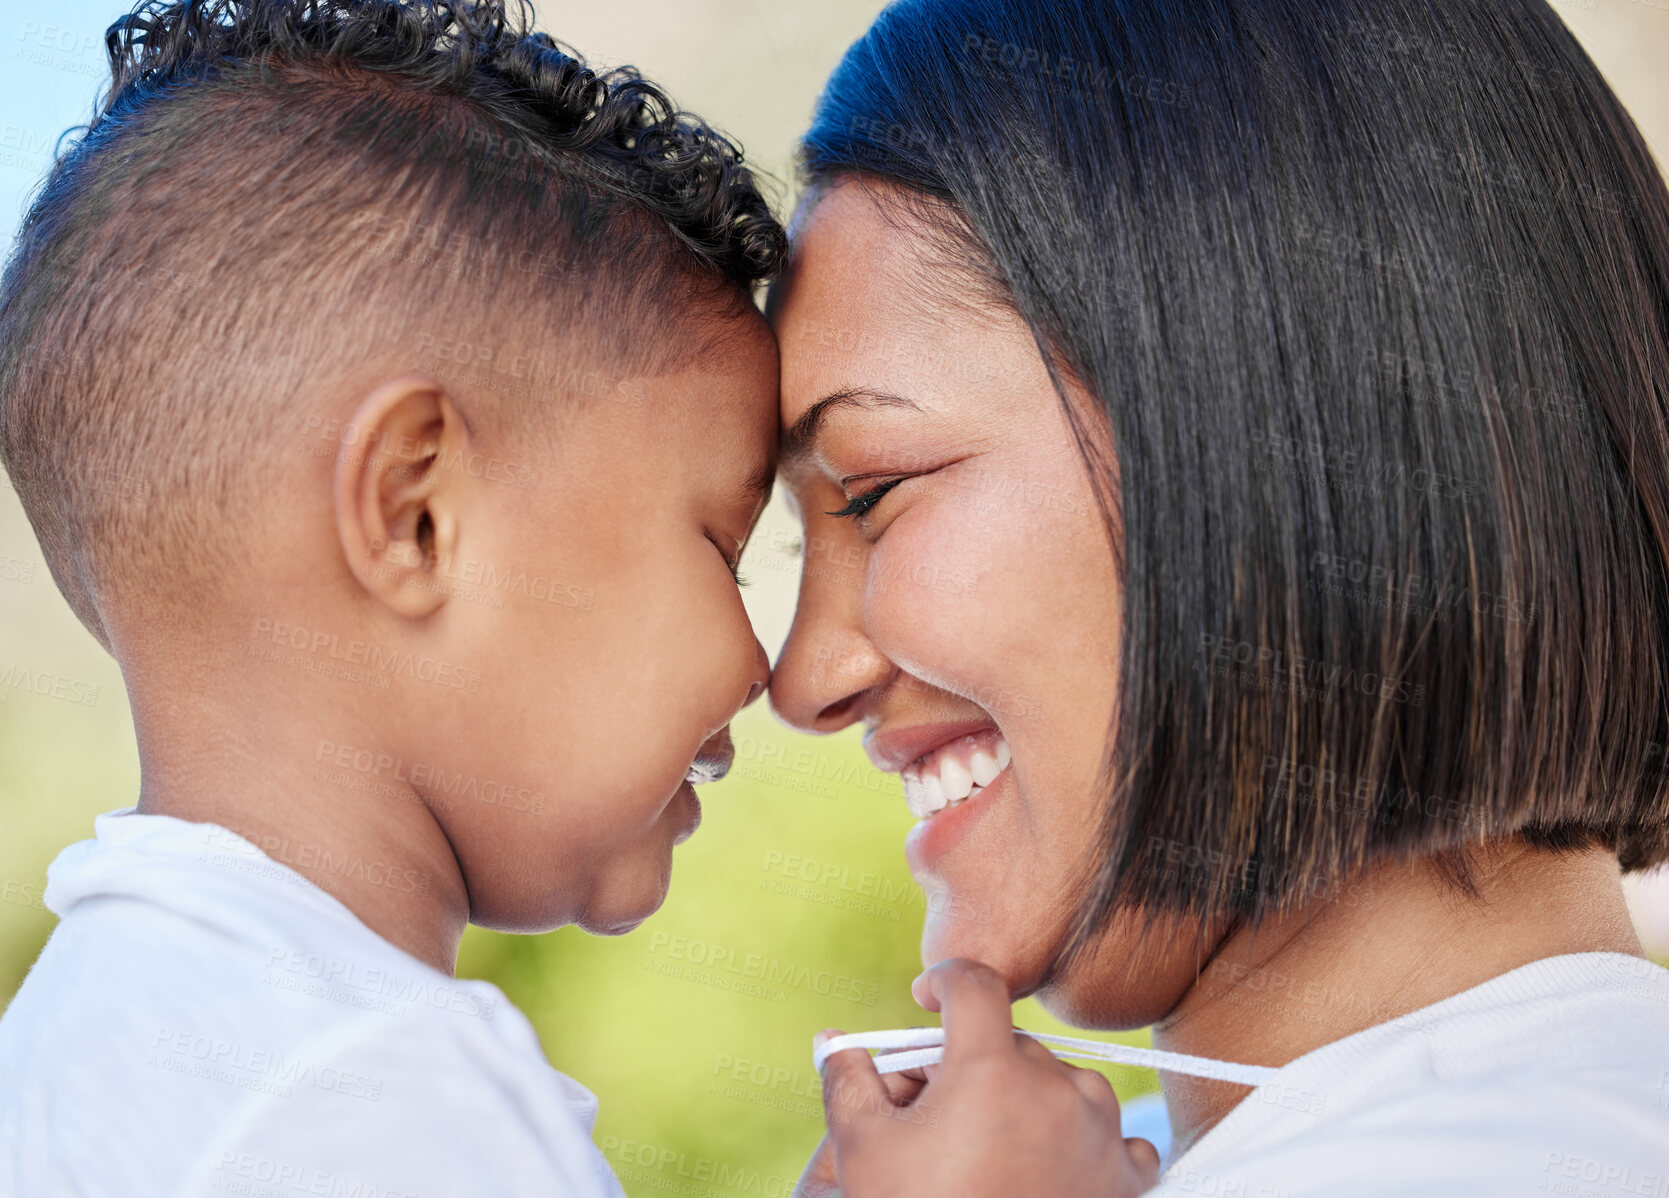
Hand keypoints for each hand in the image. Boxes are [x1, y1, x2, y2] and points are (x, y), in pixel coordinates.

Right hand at [803, 959, 1160, 1197]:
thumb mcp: (865, 1149)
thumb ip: (848, 1079)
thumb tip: (834, 1040)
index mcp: (990, 1067)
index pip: (974, 983)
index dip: (946, 980)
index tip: (930, 996)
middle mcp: (1055, 1087)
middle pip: (1010, 1044)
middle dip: (973, 1064)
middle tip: (939, 1113)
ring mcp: (1100, 1132)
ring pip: (1061, 1084)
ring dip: (1031, 1100)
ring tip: (992, 1151)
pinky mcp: (1127, 1177)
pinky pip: (1112, 1136)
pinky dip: (1082, 1143)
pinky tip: (1051, 1171)